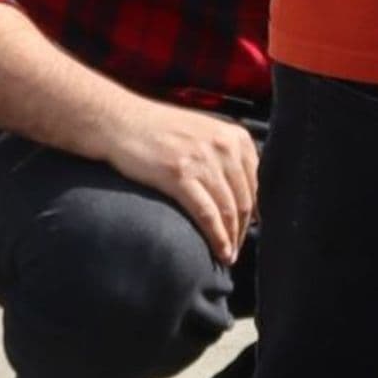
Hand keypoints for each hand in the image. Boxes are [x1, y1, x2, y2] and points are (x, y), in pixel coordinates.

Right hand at [98, 93, 258, 263]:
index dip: (256, 212)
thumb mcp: (203, 133)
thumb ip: (226, 156)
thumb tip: (243, 193)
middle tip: (238, 248)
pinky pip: (207, 214)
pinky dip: (217, 237)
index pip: (257, 182)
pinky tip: (220, 252)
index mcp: (235, 137)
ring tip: (229, 257)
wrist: (120, 121)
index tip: (252, 229)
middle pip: (245, 199)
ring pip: (229, 210)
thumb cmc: (160, 131)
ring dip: (232, 239)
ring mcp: (203, 161)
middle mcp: (224, 147)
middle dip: (244, 230)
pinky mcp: (180, 176)